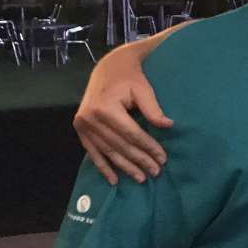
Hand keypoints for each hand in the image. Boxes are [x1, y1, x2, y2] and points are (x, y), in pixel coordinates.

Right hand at [73, 49, 170, 184]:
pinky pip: (92, 152)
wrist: (108, 68)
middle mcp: (90, 118)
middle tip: (156, 172)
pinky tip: (114, 180)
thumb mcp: (144, 89)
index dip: (148, 147)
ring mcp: (82, 125)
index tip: (163, 158)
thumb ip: (153, 109)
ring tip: (140, 178)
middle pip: (120, 145)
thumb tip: (168, 126)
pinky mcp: (80, 129)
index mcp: (106, 108)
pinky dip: (103, 166)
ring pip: (107, 151)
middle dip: (139, 160)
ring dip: (124, 167)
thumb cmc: (130, 78)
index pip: (132, 134)